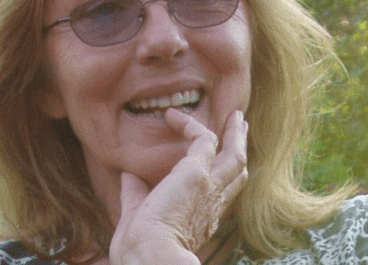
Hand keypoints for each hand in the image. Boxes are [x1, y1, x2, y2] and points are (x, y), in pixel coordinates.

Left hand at [109, 109, 248, 264]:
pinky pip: (204, 138)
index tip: (208, 158)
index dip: (220, 175)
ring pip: (234, 156)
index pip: (218, 193)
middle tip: (240, 129)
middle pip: (236, 172)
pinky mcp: (199, 173)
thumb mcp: (135, 217)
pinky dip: (190, 124)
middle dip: (239, 148)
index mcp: (200, 218)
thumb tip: (127, 177)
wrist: (150, 256)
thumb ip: (134, 195)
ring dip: (235, 134)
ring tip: (236, 116)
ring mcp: (210, 188)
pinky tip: (172, 116)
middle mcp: (212, 204)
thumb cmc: (139, 248)